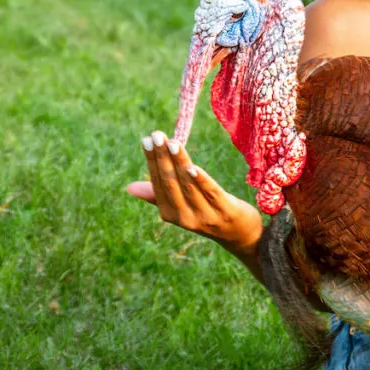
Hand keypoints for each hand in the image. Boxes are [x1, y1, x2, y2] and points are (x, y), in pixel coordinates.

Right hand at [126, 130, 263, 257]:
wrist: (239, 235)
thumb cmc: (206, 213)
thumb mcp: (181, 206)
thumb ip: (157, 195)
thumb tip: (129, 188)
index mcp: (170, 213)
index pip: (158, 183)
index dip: (152, 161)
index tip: (147, 139)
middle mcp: (184, 217)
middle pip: (170, 183)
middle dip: (162, 158)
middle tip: (157, 135)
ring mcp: (205, 216)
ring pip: (188, 185)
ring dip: (179, 163)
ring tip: (172, 143)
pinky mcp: (226, 212)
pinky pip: (211, 193)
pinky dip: (200, 180)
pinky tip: (192, 166)